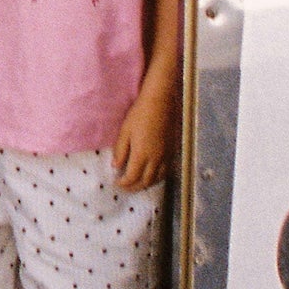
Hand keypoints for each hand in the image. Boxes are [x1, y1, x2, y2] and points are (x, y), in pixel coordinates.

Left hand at [112, 75, 174, 189]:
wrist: (160, 102)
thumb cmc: (139, 114)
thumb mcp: (125, 131)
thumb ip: (120, 151)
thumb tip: (116, 167)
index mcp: (142, 155)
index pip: (132, 177)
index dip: (123, 184)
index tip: (116, 183)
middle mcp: (156, 159)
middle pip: (146, 182)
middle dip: (134, 187)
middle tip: (125, 187)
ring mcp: (166, 156)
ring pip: (158, 178)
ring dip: (146, 184)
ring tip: (137, 183)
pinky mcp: (173, 151)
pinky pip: (166, 171)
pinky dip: (158, 177)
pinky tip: (152, 174)